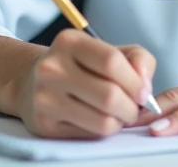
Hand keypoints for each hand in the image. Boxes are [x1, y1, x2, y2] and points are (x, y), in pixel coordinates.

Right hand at [15, 29, 156, 139]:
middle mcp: (51, 68)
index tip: (144, 92)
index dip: (135, 81)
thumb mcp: (107, 49)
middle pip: (109, 96)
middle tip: (134, 108)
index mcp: (69, 42)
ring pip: (103, 121)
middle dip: (132, 107)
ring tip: (118, 114)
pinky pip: (90, 135)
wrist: (32, 81)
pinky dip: (104, 130)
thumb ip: (137, 58)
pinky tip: (100, 119)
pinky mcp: (44, 125)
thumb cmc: (80, 65)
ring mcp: (44, 98)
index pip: (111, 62)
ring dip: (120, 122)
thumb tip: (145, 86)